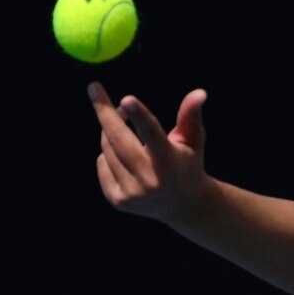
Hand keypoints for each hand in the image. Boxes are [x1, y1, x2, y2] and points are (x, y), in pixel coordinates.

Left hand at [88, 81, 210, 222]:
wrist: (183, 206)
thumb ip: (191, 115)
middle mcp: (150, 181)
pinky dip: (109, 154)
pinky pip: (102, 163)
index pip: (153, 135)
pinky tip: (126, 160)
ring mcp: (131, 194)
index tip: (126, 98)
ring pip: (107, 149)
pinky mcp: (118, 201)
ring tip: (127, 131)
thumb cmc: (187, 163)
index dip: (140, 116)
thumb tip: (200, 92)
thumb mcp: (193, 139)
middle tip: (94, 88)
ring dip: (111, 133)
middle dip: (105, 111)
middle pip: (119, 139)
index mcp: (170, 163)